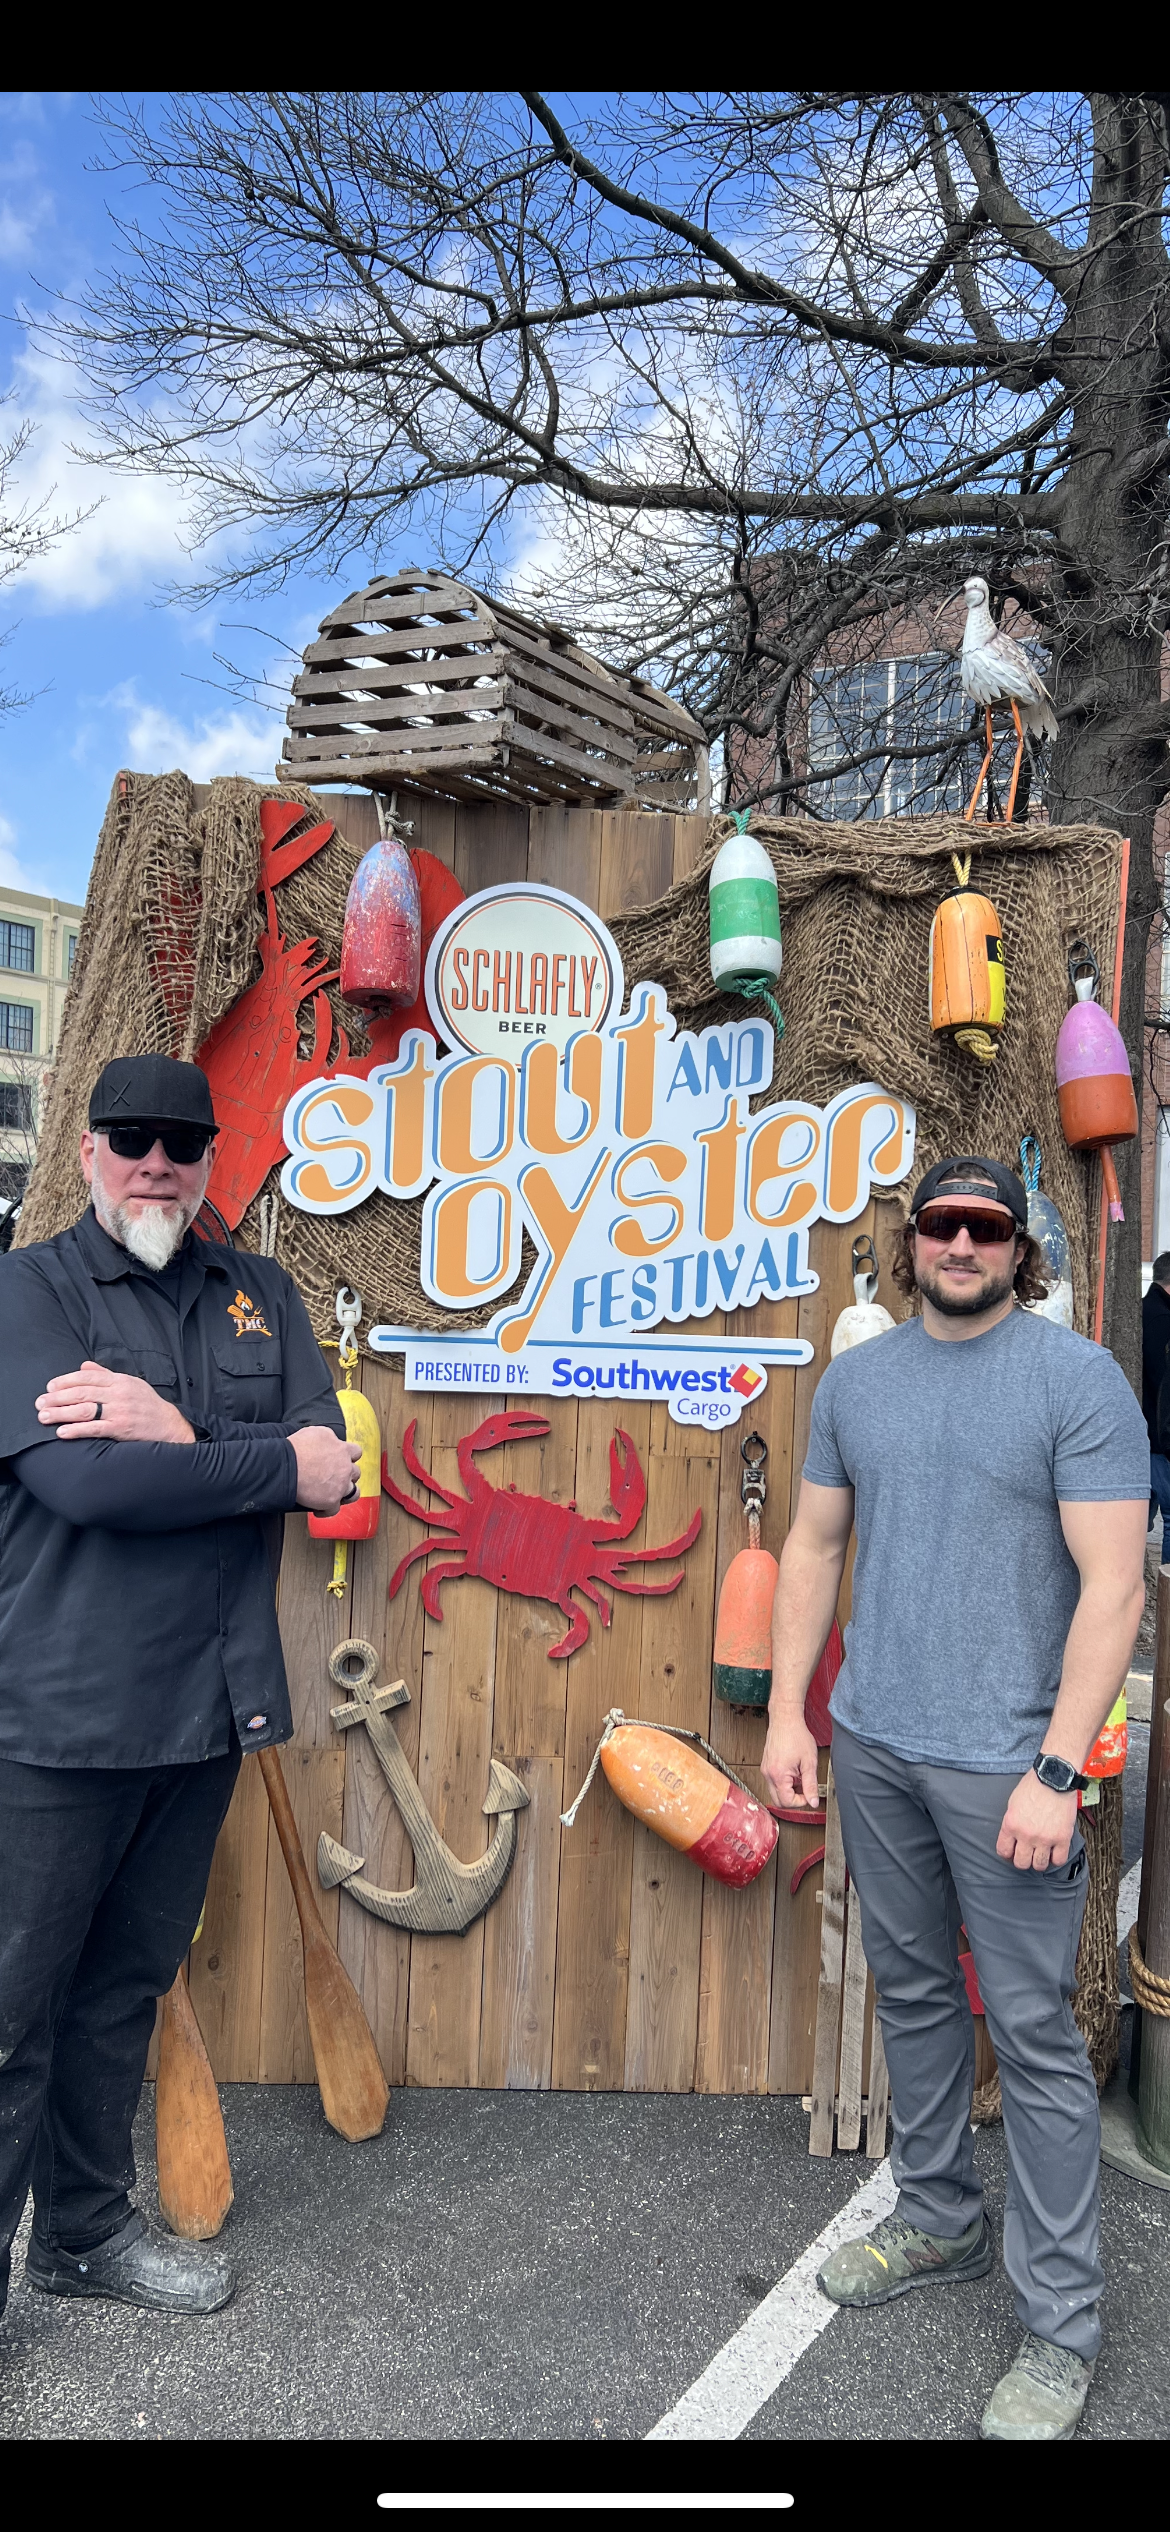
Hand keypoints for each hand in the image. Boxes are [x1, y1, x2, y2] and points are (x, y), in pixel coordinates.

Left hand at [36, 1359, 193, 1444]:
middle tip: (40, 1404)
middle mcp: (118, 1394)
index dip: (65, 1381)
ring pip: (85, 1410)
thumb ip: (106, 1375)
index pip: (87, 1378)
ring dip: (61, 1413)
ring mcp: (120, 1411)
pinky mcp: (121, 1428)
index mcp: (119, 1381)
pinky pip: (95, 1428)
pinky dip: (76, 1430)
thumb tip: (84, 1366)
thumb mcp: (130, 1383)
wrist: (170, 1425)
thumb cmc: (148, 1405)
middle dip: (57, 1398)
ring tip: (44, 1417)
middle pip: (82, 1393)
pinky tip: (62, 1432)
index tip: (49, 1387)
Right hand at [290, 1425, 362, 1512]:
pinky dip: (327, 1510)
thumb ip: (329, 1437)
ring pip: (353, 1492)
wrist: (286, 1467)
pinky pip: (334, 1510)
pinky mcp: (331, 1501)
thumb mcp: (316, 1432)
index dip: (349, 1456)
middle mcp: (345, 1468)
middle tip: (336, 1476)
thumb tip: (331, 1440)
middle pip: (355, 1473)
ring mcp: (340, 1486)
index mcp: (342, 1450)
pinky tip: (319, 1508)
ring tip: (335, 1494)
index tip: (343, 1459)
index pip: (355, 1452)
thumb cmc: (297, 1449)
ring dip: (345, 1493)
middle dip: (347, 1474)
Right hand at [761, 1714, 820, 1809]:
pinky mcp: (765, 1766)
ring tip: (800, 1778)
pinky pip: (773, 1783)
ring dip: (788, 1792)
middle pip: (778, 1801)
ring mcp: (765, 1770)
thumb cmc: (797, 1735)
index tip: (809, 1795)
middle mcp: (768, 1774)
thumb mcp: (809, 1762)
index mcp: (778, 1775)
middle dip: (793, 1800)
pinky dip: (783, 1784)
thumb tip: (813, 1802)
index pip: (786, 1802)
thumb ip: (811, 1784)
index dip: (800, 1802)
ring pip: (774, 1792)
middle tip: (805, 1790)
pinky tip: (793, 1773)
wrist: (785, 1719)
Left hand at [996, 1769, 1078, 1871]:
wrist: (1054, 1777)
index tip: (1012, 1852)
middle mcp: (1026, 1835)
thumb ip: (1012, 1822)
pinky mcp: (1062, 1838)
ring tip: (1041, 1854)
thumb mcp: (1013, 1803)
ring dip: (1039, 1861)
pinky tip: (1055, 1851)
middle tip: (1027, 1854)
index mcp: (1011, 1825)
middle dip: (1023, 1860)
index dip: (1007, 1854)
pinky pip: (1059, 1860)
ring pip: (1039, 1865)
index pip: (1003, 1851)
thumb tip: (1012, 1836)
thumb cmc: (1034, 1785)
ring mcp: (1045, 1838)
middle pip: (1021, 1863)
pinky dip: (1057, 1859)